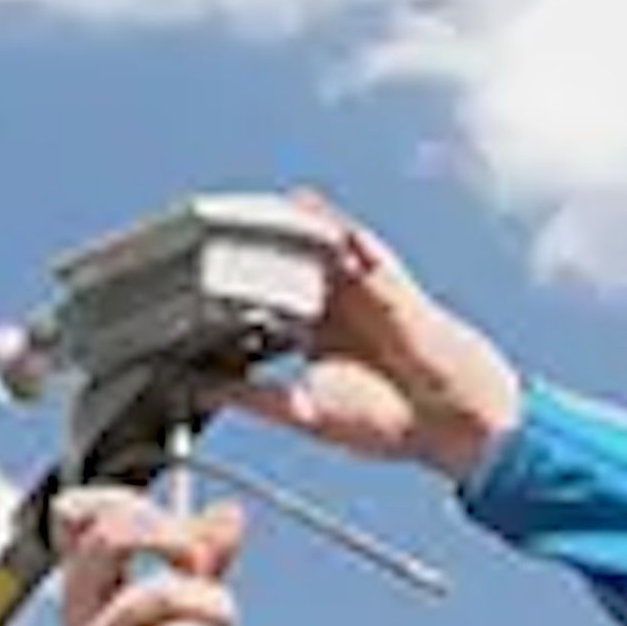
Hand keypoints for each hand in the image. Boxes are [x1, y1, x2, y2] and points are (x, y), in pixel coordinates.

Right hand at [55, 485, 245, 625]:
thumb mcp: (171, 610)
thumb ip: (199, 560)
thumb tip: (229, 514)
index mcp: (88, 583)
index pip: (77, 514)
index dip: (122, 501)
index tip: (168, 528)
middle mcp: (81, 608)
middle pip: (112, 533)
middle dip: (174, 538)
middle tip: (199, 567)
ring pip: (163, 592)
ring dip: (214, 610)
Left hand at [219, 192, 520, 484]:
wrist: (449, 416)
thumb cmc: (389, 421)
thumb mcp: (307, 414)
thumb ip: (257, 399)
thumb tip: (204, 392)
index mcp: (311, 340)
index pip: (259, 308)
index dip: (222, 297)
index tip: (177, 290)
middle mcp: (331, 308)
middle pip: (277, 269)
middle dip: (242, 254)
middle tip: (193, 235)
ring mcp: (357, 288)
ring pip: (308, 249)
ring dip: (277, 230)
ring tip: (237, 209)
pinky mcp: (382, 276)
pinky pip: (349, 237)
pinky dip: (323, 220)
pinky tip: (298, 204)